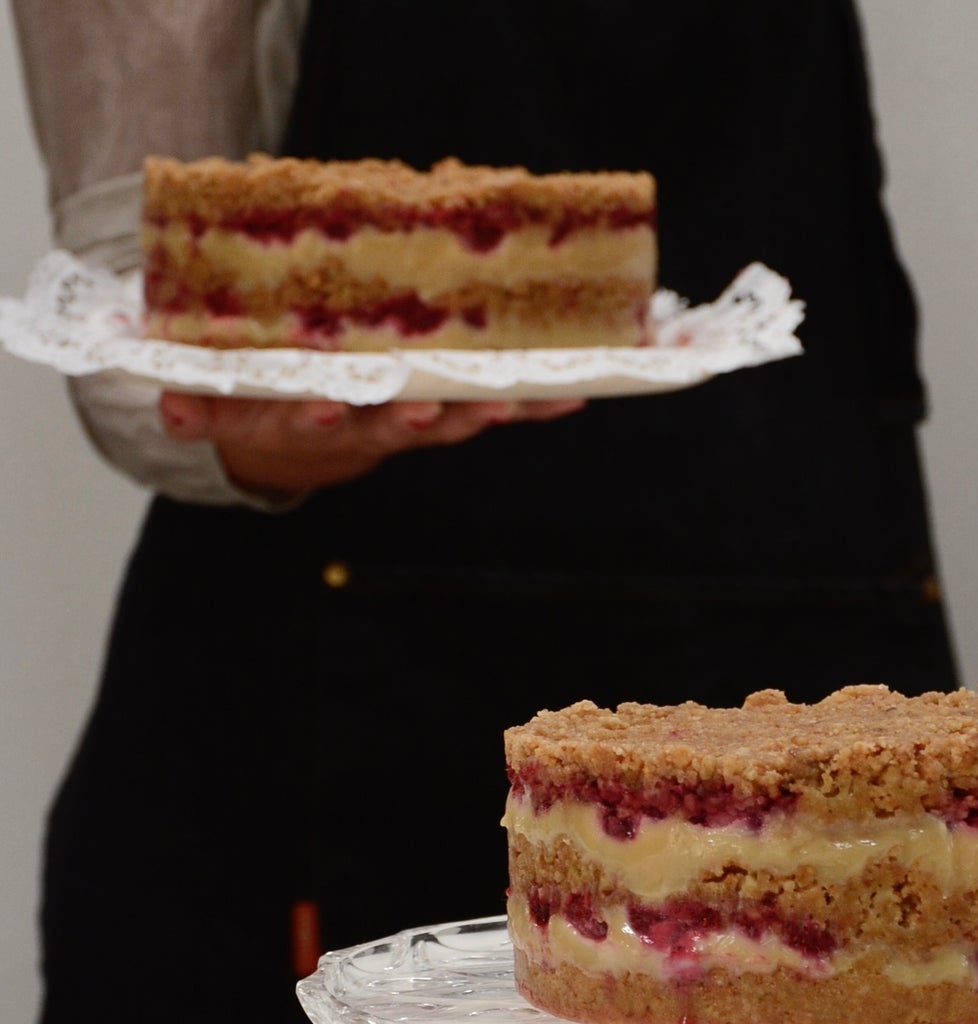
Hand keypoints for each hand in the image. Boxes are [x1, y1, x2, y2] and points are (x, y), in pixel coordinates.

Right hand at [158, 393, 584, 496]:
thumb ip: (195, 404)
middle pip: (392, 426)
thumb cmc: (252, 403)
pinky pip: (488, 411)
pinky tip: (571, 396)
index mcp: (309, 418)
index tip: (325, 407)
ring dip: (488, 414)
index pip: (313, 418)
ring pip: (451, 420)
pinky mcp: (440, 416)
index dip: (321, 415)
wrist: (288, 443)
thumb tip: (174, 410)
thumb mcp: (215, 404)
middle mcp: (364, 428)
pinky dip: (527, 406)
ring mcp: (406, 425)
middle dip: (413, 419)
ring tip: (526, 403)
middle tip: (431, 412)